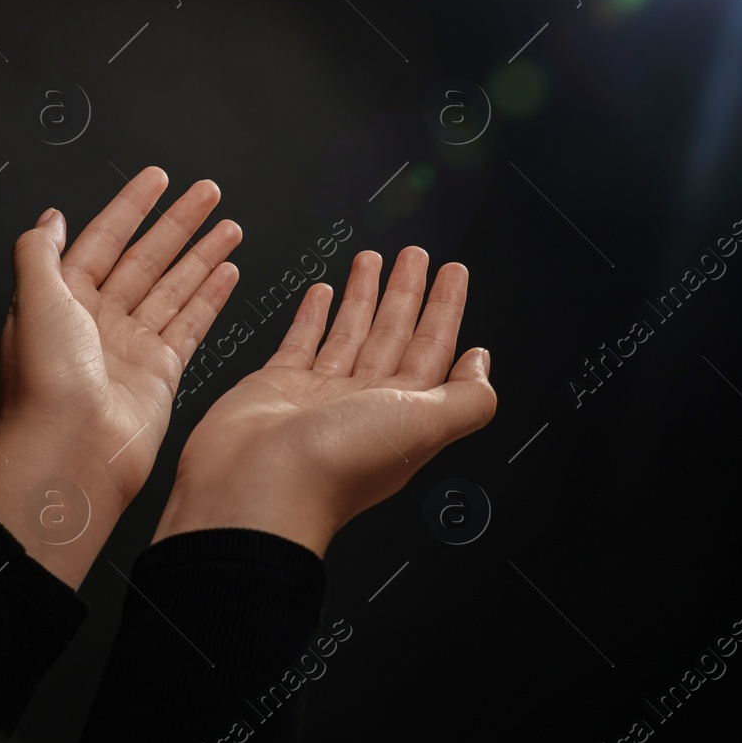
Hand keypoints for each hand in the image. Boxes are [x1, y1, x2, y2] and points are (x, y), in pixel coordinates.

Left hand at [0, 166, 241, 587]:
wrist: (70, 451)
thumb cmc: (45, 381)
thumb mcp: (32, 299)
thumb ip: (40, 251)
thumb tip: (49, 217)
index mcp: (62, 299)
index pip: (103, 239)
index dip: (131, 207)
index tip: (158, 178)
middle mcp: (97, 320)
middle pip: (145, 259)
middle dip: (177, 223)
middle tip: (208, 192)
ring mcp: (130, 346)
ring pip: (173, 288)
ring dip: (201, 255)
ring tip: (230, 226)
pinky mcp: (159, 372)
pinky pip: (190, 324)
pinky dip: (210, 297)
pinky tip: (228, 272)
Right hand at [154, 246, 496, 557]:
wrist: (258, 488)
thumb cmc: (336, 465)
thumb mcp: (424, 424)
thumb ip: (466, 397)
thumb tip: (483, 365)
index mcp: (404, 412)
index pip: (433, 350)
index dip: (445, 310)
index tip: (453, 274)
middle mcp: (365, 403)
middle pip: (394, 335)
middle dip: (407, 293)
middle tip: (415, 255)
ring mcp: (321, 394)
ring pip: (351, 333)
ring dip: (364, 295)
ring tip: (371, 259)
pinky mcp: (278, 386)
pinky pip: (301, 342)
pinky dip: (313, 316)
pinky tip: (322, 294)